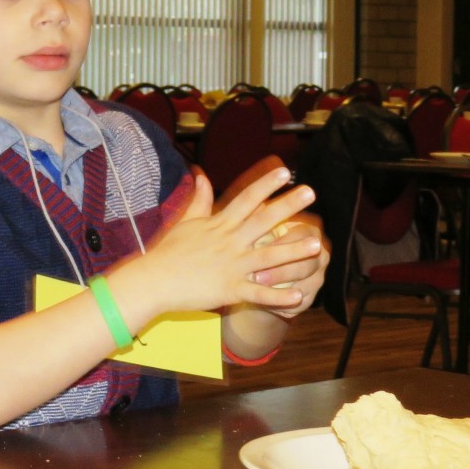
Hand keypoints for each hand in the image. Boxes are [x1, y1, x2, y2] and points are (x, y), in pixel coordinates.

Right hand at [124, 168, 321, 321]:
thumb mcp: (185, 222)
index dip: (266, 184)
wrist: (153, 281)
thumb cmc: (168, 252)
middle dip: (288, 206)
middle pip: (264, 220)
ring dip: (293, 251)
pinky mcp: (229, 290)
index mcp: (220, 225)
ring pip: (268, 257)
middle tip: (311, 192)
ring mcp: (231, 266)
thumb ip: (199, 200)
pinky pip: (258, 293)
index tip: (285, 172)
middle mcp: (229, 242)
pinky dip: (278, 297)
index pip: (246, 199)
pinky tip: (298, 296)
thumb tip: (201, 175)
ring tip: (316, 245)